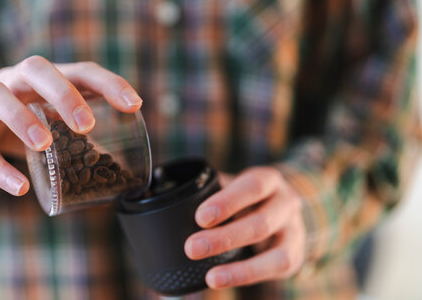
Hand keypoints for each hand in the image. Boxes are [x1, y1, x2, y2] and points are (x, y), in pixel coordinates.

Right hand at [0, 56, 141, 195]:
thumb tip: (119, 167)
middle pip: (36, 68)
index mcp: (46, 77)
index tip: (134, 105)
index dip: (109, 83)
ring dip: (22, 118)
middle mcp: (16, 80)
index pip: (80, 70)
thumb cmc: (28, 124)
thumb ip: (82, 136)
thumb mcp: (55, 122)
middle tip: (85, 125)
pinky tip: (20, 187)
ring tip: (44, 145)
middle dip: (63, 93)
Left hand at [184, 167, 305, 288]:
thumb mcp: (234, 185)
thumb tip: (165, 196)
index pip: (252, 187)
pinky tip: (224, 280)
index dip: (227, 202)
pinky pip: (276, 270)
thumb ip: (210, 190)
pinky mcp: (294, 256)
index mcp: (269, 180)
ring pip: (275, 254)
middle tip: (192, 248)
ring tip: (211, 277)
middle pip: (261, 223)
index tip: (200, 217)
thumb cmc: (247, 196)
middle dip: (225, 238)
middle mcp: (287, 204)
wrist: (282, 208)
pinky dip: (248, 276)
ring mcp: (294, 232)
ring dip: (240, 268)